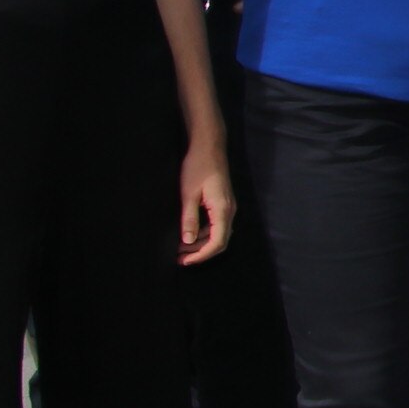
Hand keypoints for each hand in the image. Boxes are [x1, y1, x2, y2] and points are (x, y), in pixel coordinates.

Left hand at [178, 130, 234, 264]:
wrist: (209, 146)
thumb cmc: (198, 167)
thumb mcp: (188, 194)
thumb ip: (188, 219)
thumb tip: (186, 241)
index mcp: (222, 209)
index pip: (217, 242)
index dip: (202, 255)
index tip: (185, 261)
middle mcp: (229, 210)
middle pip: (220, 241)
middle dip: (200, 252)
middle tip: (179, 258)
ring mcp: (227, 206)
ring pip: (218, 233)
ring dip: (200, 243)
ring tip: (180, 248)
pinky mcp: (222, 202)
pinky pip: (216, 224)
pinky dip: (203, 233)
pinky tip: (188, 233)